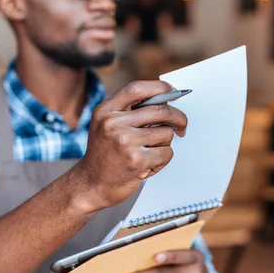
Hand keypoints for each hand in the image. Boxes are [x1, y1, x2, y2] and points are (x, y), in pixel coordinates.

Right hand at [68, 81, 187, 211]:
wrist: (91, 184)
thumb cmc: (104, 154)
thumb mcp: (106, 125)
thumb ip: (129, 111)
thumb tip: (166, 100)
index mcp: (106, 110)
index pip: (137, 88)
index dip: (161, 88)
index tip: (174, 93)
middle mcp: (113, 123)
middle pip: (161, 110)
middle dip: (178, 118)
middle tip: (182, 126)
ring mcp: (125, 142)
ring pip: (166, 133)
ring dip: (164, 144)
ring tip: (149, 153)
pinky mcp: (137, 160)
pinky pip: (166, 153)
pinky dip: (162, 160)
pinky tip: (147, 165)